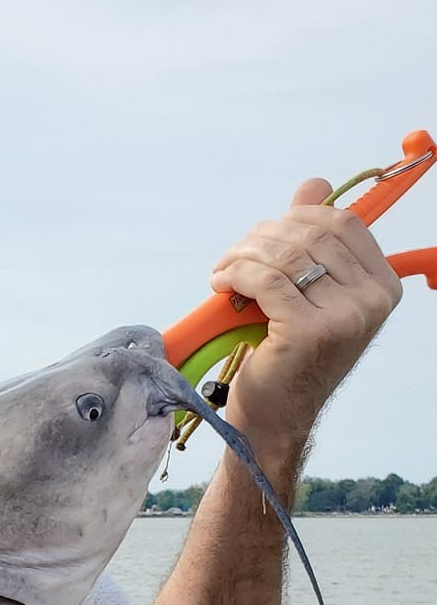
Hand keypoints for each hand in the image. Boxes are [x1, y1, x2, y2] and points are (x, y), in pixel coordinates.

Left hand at [210, 178, 401, 454]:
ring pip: (286, 255)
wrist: (274, 418)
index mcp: (382, 287)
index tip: (265, 237)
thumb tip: (315, 186)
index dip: (299, 218)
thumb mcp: (307, 294)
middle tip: (234, 256)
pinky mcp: (307, 331)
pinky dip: (236, 274)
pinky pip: (265, 280)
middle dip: (263, 237)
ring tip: (223, 271)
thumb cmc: (288, 358)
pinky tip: (221, 285)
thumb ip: (312, 242)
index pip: (343, 224)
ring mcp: (344, 317)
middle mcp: (372, 301)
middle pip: (312, 234)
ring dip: (243, 255)